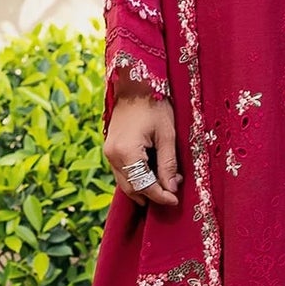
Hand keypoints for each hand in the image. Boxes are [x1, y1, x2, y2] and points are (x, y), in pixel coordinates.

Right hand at [105, 74, 179, 206]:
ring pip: (126, 183)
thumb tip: (171, 188)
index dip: (160, 196)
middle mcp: (112, 156)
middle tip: (173, 192)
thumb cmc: (154, 105)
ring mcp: (108, 153)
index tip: (175, 200)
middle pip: (132, 188)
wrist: (134, 85)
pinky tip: (153, 173)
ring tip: (166, 182)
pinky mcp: (110, 149)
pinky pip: (122, 172)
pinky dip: (137, 178)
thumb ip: (168, 164)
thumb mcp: (167, 135)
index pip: (144, 185)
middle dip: (153, 194)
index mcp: (127, 152)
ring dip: (144, 188)